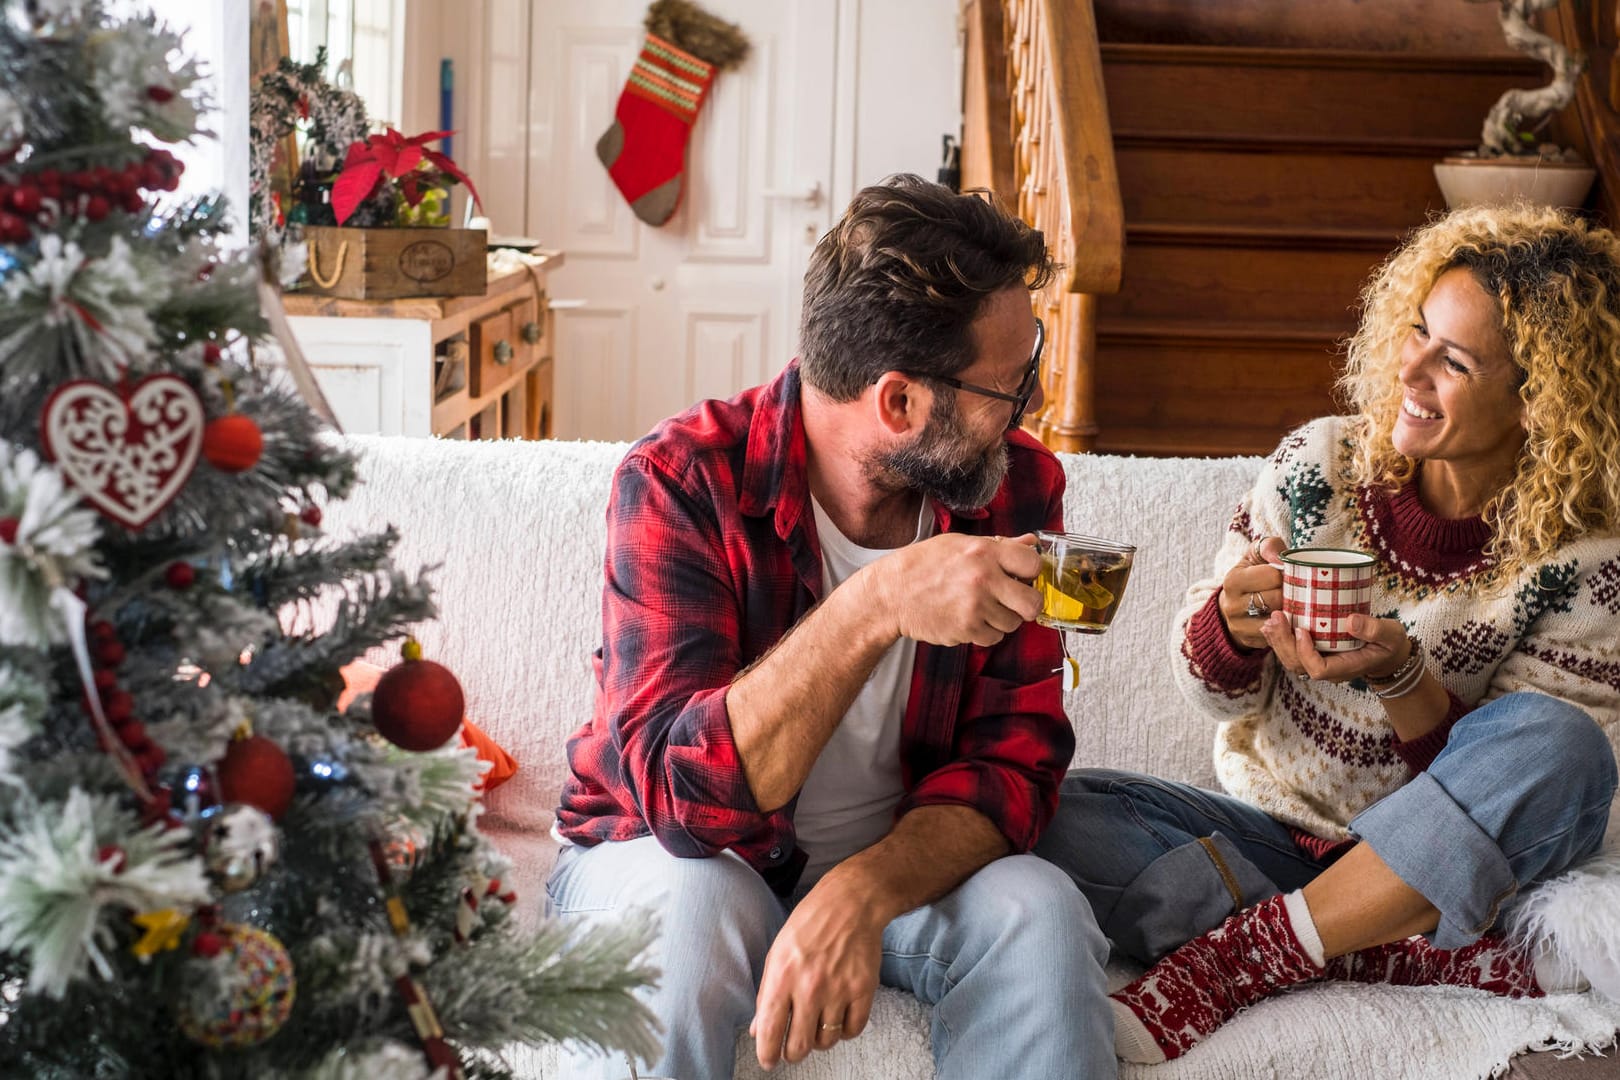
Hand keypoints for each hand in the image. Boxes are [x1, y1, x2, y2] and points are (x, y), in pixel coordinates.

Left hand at [750, 875, 881, 1068]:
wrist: (851, 902)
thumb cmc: (809, 924)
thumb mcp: (778, 953)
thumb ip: (767, 994)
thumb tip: (758, 1030)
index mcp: (782, 976)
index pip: (770, 1031)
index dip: (767, 1054)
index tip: (768, 1061)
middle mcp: (810, 987)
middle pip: (799, 1046)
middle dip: (793, 1052)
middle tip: (794, 1045)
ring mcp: (839, 990)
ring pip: (826, 1041)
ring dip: (819, 1039)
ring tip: (817, 1022)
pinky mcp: (864, 990)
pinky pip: (853, 1030)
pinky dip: (844, 1030)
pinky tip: (838, 1016)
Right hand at [866, 532, 1042, 647]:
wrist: (892, 593)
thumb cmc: (923, 565)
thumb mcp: (959, 544)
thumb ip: (999, 544)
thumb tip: (1031, 543)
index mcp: (984, 551)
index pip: (1033, 564)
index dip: (1031, 572)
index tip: (1022, 576)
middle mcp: (983, 578)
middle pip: (1033, 603)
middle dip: (1028, 605)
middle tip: (1014, 601)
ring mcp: (975, 606)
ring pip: (1013, 623)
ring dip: (1002, 619)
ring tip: (982, 608)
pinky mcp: (966, 629)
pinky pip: (994, 638)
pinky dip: (986, 632)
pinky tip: (970, 619)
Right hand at [1217, 536, 1286, 649]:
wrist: (1236, 601)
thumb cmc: (1252, 574)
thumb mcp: (1257, 554)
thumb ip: (1270, 547)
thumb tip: (1281, 559)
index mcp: (1233, 580)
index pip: (1273, 576)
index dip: (1287, 574)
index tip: (1289, 574)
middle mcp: (1232, 605)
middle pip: (1277, 599)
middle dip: (1292, 594)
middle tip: (1296, 590)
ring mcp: (1239, 626)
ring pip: (1279, 620)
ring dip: (1292, 613)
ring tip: (1293, 604)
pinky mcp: (1249, 641)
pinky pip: (1278, 636)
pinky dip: (1287, 628)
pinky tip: (1288, 619)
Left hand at [1260, 612, 1412, 682]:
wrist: (1387, 652)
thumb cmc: (1389, 643)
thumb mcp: (1391, 634)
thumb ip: (1374, 629)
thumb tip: (1350, 621)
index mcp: (1345, 668)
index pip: (1318, 669)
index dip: (1305, 653)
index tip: (1301, 630)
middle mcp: (1328, 669)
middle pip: (1298, 664)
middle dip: (1283, 642)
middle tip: (1276, 618)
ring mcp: (1319, 662)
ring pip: (1291, 659)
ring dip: (1278, 640)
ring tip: (1270, 621)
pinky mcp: (1314, 653)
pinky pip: (1292, 651)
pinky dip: (1280, 638)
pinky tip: (1272, 624)